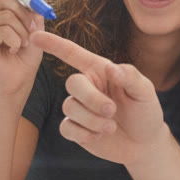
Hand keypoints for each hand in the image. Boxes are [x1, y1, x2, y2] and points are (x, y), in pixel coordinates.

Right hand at [0, 0, 44, 97]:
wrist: (19, 79)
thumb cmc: (26, 53)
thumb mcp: (35, 25)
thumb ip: (33, 6)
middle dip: (26, 13)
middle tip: (34, 29)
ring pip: (6, 15)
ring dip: (23, 31)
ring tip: (23, 44)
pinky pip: (3, 30)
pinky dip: (16, 41)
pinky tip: (14, 50)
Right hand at [30, 31, 170, 166]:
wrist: (144, 143)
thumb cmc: (145, 111)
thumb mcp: (145, 91)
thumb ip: (130, 76)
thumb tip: (111, 68)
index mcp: (100, 70)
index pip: (72, 54)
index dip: (53, 44)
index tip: (34, 36)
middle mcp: (87, 87)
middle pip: (73, 83)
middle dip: (91, 98)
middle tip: (112, 111)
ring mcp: (80, 108)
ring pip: (70, 107)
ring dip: (92, 120)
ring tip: (111, 127)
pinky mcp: (76, 129)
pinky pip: (67, 128)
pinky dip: (84, 133)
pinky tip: (99, 136)